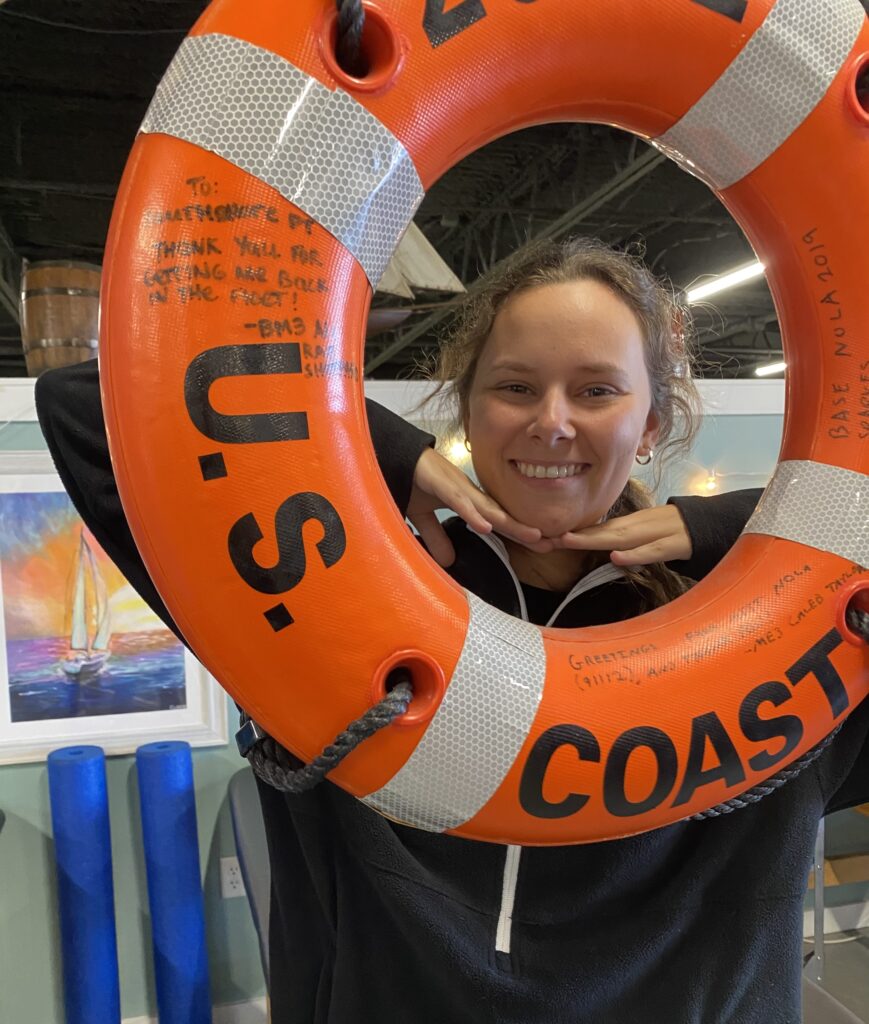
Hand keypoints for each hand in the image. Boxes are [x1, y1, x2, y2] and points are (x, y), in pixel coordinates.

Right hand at [407, 448, 544, 566]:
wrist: (390, 454)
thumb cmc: (410, 481)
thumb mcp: (423, 516)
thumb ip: (437, 536)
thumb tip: (449, 560)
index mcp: (466, 500)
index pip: (497, 520)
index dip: (518, 533)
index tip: (543, 546)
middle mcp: (466, 493)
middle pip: (500, 514)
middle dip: (526, 529)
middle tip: (553, 544)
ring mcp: (454, 486)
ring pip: (486, 507)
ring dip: (509, 522)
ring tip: (532, 536)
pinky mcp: (437, 482)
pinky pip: (457, 500)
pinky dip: (472, 513)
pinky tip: (486, 526)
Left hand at [556, 504, 691, 565]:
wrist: (707, 525)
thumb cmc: (671, 532)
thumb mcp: (643, 536)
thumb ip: (623, 540)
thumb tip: (601, 549)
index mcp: (629, 527)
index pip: (597, 530)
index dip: (573, 534)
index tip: (547, 537)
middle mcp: (637, 527)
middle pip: (602, 532)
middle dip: (574, 535)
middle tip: (547, 537)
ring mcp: (654, 534)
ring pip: (620, 537)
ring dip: (593, 540)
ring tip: (568, 540)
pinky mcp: (672, 545)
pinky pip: (651, 551)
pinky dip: (634, 555)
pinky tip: (616, 557)